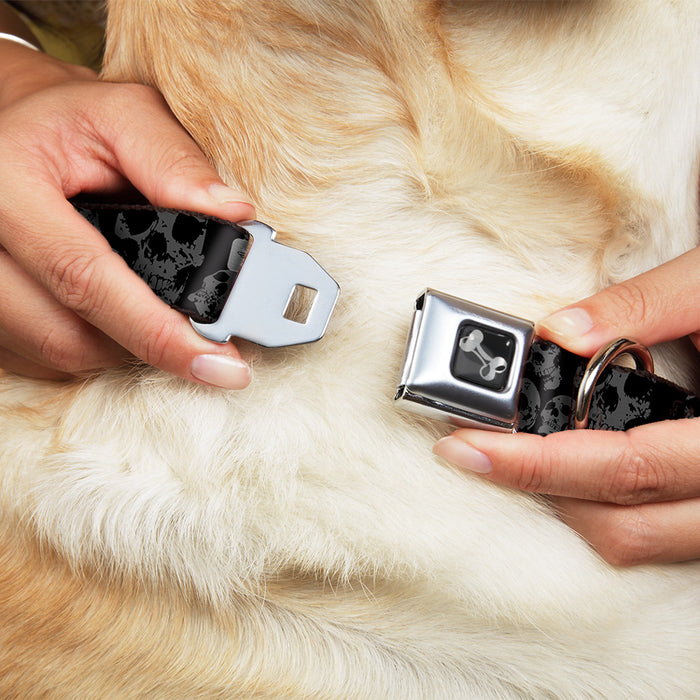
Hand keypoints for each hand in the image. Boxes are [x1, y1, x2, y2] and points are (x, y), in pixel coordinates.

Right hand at [0, 40, 254, 386]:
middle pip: (68, 335)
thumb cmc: (68, 122)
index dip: (157, 331)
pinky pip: (42, 356)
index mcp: (7, 186)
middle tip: (202, 337)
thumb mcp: (123, 115)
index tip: (219, 365)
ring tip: (155, 309)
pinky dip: (92, 344)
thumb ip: (175, 161)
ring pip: (58, 353)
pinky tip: (115, 312)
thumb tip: (233, 213)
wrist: (11, 130)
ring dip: (121, 345)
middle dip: (147, 343)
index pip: (85, 278)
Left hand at [434, 246, 699, 565]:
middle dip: (537, 488)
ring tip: (515, 455)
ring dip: (567, 503)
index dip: (538, 464)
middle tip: (473, 449)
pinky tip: (571, 464)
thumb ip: (643, 305)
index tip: (468, 446)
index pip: (627, 467)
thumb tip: (559, 331)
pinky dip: (603, 505)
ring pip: (639, 541)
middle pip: (624, 525)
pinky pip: (657, 533)